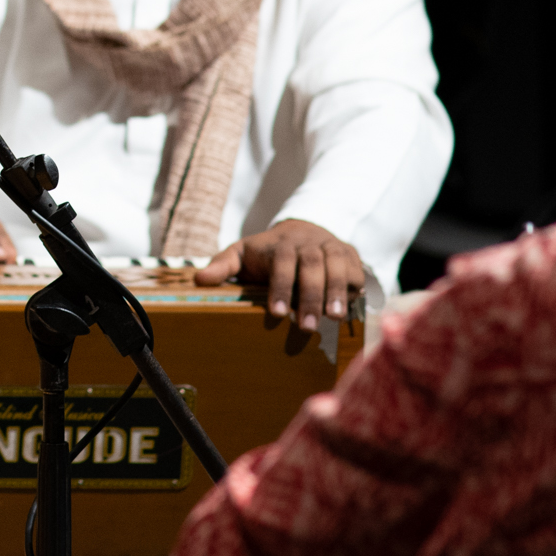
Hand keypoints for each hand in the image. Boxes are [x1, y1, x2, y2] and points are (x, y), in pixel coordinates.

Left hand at [195, 218, 364, 329]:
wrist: (303, 229)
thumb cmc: (267, 252)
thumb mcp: (241, 254)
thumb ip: (222, 266)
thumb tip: (199, 281)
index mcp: (279, 245)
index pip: (281, 262)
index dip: (280, 286)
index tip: (276, 313)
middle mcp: (307, 244)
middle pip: (311, 265)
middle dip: (309, 296)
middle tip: (306, 327)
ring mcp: (331, 247)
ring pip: (336, 265)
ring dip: (336, 291)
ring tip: (334, 318)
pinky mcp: (350, 255)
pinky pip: (356, 268)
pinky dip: (354, 286)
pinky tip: (351, 307)